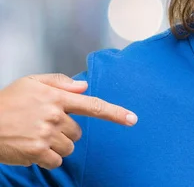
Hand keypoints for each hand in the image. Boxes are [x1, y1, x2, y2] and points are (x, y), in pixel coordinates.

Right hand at [0, 73, 136, 169]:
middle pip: (78, 131)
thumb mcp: (31, 82)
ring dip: (57, 145)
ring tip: (36, 136)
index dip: (115, 113)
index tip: (132, 119)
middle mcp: (55, 115)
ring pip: (69, 147)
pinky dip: (48, 158)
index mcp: (57, 97)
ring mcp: (46, 134)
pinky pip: (56, 160)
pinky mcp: (37, 151)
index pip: (93, 105)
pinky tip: (32, 148)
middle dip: (66, 131)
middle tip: (43, 126)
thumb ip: (59, 82)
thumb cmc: (6, 102)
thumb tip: (83, 86)